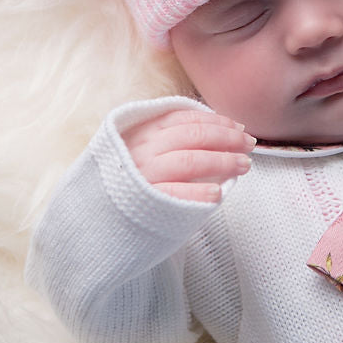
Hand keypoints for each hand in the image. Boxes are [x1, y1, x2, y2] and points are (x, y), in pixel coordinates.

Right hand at [121, 110, 255, 202]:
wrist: (92, 222)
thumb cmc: (123, 184)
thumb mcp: (137, 151)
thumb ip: (165, 139)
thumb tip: (215, 133)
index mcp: (142, 133)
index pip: (185, 119)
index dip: (216, 121)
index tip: (238, 127)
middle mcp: (141, 150)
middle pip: (193, 137)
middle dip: (227, 138)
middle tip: (249, 145)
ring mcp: (142, 177)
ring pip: (189, 161)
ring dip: (222, 161)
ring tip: (243, 165)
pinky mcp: (143, 204)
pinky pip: (175, 194)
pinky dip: (198, 192)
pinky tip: (217, 193)